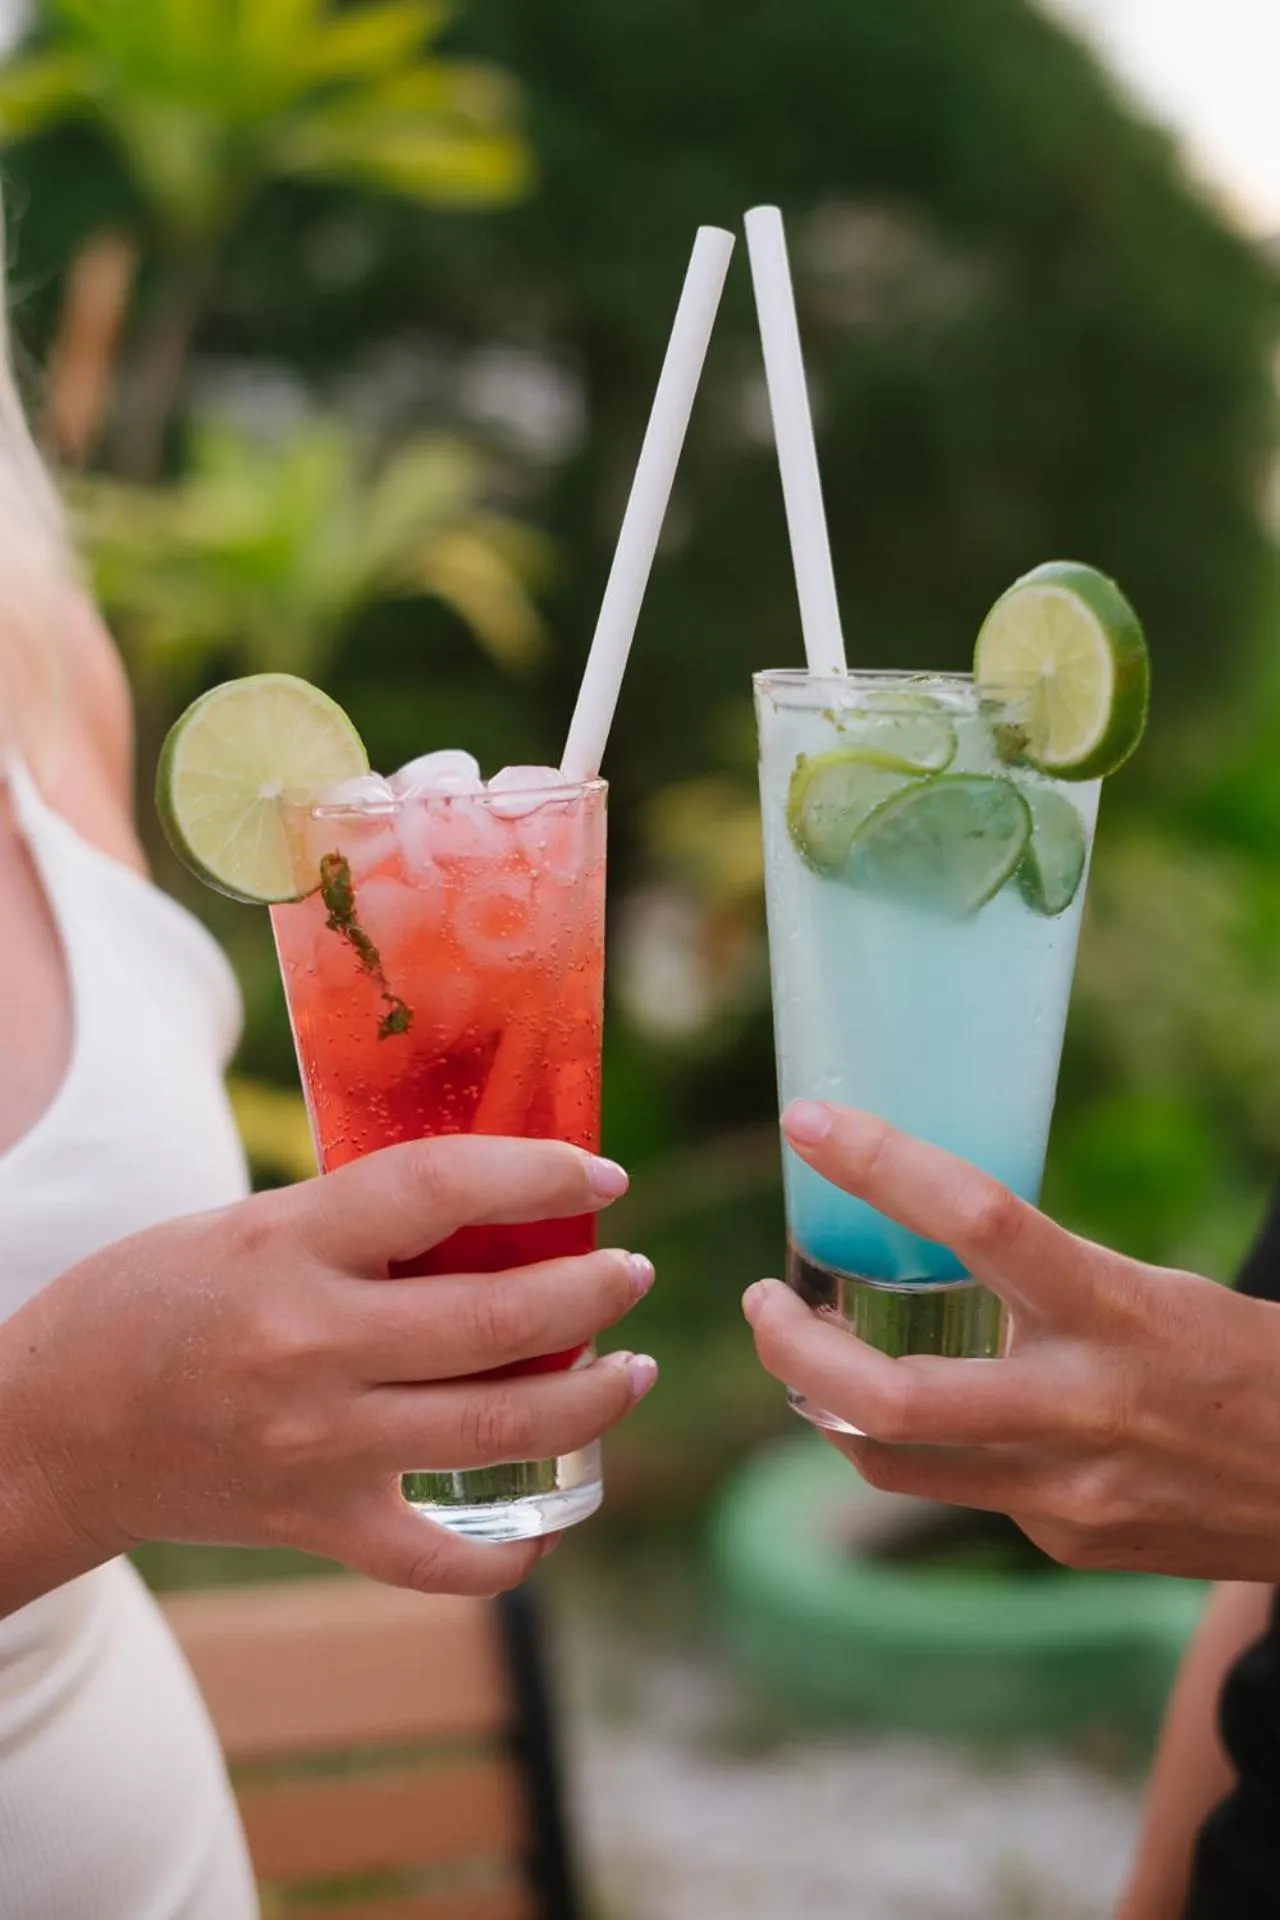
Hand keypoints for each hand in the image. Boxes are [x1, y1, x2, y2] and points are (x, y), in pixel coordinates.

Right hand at [0, 1136, 655, 1602]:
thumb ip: (360, 1221)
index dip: (539, 1172)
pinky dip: (516, 1551)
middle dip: (595, 1291)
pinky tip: (559, 1516)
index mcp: (290, 1246)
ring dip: (593, 1399)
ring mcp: (320, 1448)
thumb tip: (496, 1207)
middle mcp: (312, 1348)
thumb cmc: (149, 1302)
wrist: (52, 1430)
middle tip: (630, 1272)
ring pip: (502, 1431)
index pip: (442, 1188)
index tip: (601, 1173)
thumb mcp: (248, 1223)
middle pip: (499, 1322)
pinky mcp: (318, 1525)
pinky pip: (443, 1559)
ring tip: (631, 1369)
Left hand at [743, 1100, 1279, 1580]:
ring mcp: (1067, 1492)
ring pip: (890, 1458)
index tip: (808, 1123)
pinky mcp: (1063, 1542)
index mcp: (1115, 1310)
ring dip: (822, 1401)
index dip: (880, 1163)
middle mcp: (1082, 1407)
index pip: (979, 1218)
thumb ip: (1045, 1281)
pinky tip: (927, 1411)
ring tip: (799, 1352)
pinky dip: (917, 1443)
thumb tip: (929, 1235)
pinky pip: (956, 1489)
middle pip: (890, 1396)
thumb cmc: (1243, 1362)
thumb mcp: (1152, 1290)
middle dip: (792, 1346)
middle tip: (760, 1300)